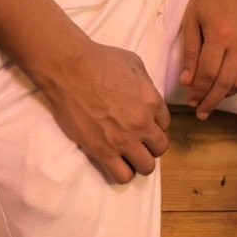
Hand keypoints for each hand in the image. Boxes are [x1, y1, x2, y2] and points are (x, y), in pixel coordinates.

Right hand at [44, 42, 170, 184]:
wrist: (71, 70)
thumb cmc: (101, 60)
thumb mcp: (134, 63)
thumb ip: (146, 85)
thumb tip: (145, 97)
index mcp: (151, 101)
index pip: (165, 123)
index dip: (155, 123)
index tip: (144, 122)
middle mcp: (142, 124)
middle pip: (160, 147)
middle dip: (151, 144)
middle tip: (138, 139)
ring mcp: (123, 141)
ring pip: (146, 167)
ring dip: (140, 161)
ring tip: (128, 153)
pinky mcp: (103, 152)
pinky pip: (123, 176)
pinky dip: (123, 172)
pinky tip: (116, 162)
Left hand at [179, 0, 236, 119]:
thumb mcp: (192, 19)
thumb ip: (190, 51)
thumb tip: (187, 81)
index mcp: (220, 35)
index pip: (208, 73)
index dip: (198, 90)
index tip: (191, 99)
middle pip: (225, 82)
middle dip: (211, 100)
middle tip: (201, 111)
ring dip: (228, 94)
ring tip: (215, 98)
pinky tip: (233, 86)